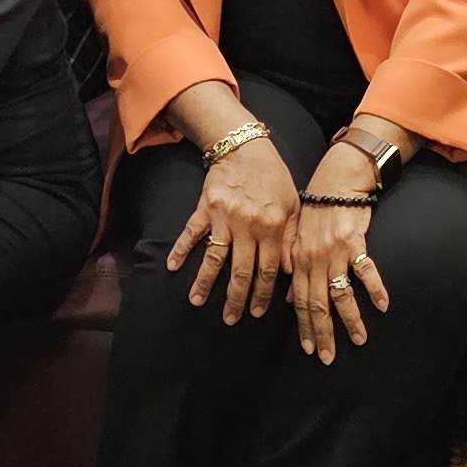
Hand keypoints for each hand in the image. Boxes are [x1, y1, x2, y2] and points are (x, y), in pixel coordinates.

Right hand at [170, 129, 301, 320]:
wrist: (246, 146)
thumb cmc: (273, 178)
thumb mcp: (293, 206)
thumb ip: (292, 239)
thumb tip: (290, 272)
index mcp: (272, 227)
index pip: (267, 270)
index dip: (261, 294)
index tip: (256, 312)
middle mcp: (248, 226)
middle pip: (241, 271)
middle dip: (235, 299)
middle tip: (230, 319)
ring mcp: (224, 217)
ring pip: (215, 257)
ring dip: (205, 282)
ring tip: (197, 302)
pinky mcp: (206, 208)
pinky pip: (192, 232)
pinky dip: (181, 249)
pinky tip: (173, 266)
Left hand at [285, 186, 388, 363]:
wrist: (336, 179)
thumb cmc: (317, 208)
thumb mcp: (298, 238)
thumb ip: (294, 268)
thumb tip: (290, 298)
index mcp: (300, 262)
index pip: (300, 302)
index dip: (305, 327)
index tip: (310, 349)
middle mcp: (315, 260)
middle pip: (318, 304)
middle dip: (323, 333)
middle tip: (328, 356)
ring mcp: (335, 252)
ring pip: (340, 293)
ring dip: (350, 319)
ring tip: (359, 339)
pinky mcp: (354, 242)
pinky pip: (365, 270)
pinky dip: (374, 288)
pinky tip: (382, 304)